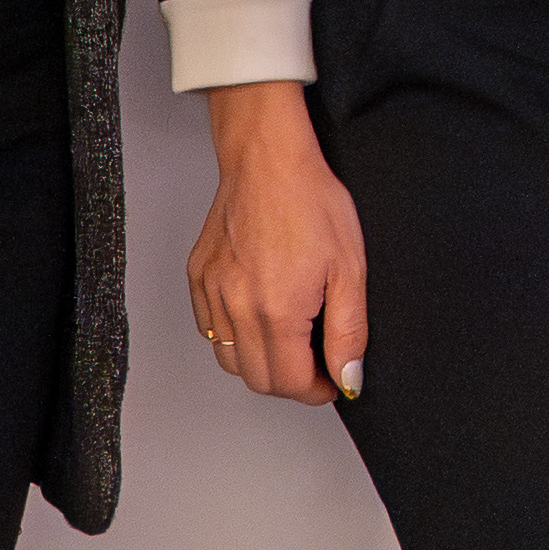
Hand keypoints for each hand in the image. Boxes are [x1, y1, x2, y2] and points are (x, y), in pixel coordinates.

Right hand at [189, 83, 368, 404]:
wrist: (268, 159)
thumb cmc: (310, 201)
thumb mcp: (350, 268)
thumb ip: (349, 332)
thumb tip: (348, 378)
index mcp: (277, 310)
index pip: (289, 384)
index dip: (316, 390)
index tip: (333, 379)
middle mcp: (237, 308)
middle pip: (258, 380)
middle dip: (291, 381)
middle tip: (316, 360)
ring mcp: (212, 294)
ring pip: (230, 360)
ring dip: (262, 362)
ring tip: (290, 336)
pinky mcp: (198, 279)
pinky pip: (211, 330)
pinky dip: (234, 336)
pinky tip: (260, 312)